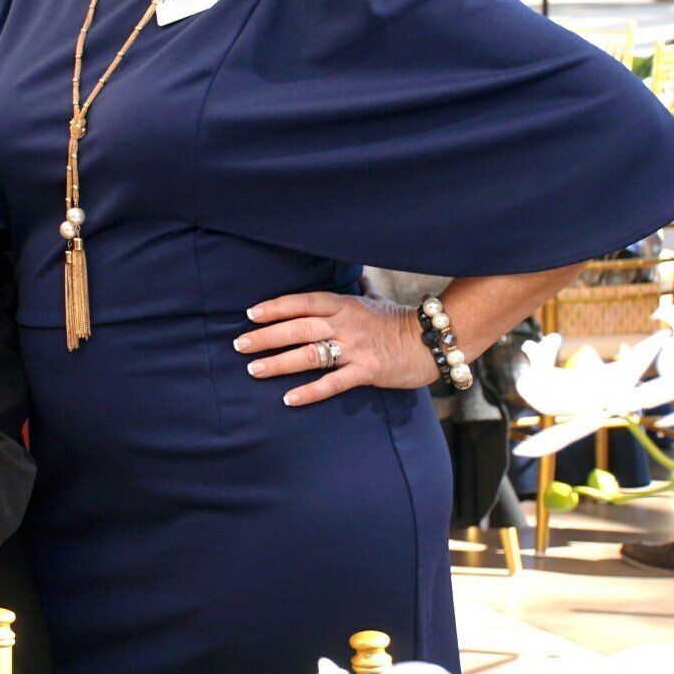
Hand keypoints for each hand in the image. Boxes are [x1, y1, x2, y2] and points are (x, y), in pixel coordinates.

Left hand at [234, 292, 436, 406]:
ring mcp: (355, 348)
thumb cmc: (400, 321)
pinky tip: (288, 399)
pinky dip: (310, 391)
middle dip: (265, 336)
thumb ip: (360, 289)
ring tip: (253, 370)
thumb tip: (356, 274)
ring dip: (278, 362)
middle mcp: (345, 324)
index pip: (302, 302)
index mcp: (344, 304)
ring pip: (309, 354)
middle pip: (298, 328)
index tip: (250, 313)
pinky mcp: (367, 371)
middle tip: (239, 344)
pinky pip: (333, 382)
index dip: (275, 307)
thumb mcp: (376, 300)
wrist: (435, 341)